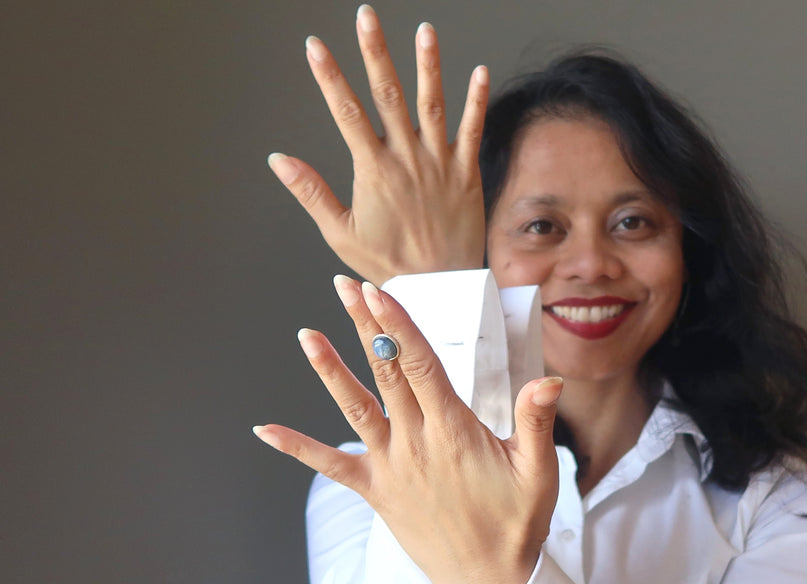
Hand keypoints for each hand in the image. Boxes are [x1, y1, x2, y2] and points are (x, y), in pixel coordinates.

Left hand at [254, 276, 562, 583]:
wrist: (488, 581)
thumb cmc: (516, 523)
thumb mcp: (538, 471)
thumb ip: (536, 421)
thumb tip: (548, 379)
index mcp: (453, 431)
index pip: (420, 364)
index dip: (398, 324)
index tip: (379, 292)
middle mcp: (415, 443)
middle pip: (385, 372)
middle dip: (366, 326)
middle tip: (345, 288)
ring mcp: (391, 467)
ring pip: (354, 409)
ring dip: (330, 371)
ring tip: (306, 335)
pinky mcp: (376, 491)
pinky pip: (330, 465)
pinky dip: (297, 447)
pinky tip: (264, 430)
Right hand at [267, 5, 488, 284]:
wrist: (439, 287)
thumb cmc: (389, 265)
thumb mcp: (340, 233)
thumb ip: (311, 192)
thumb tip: (278, 160)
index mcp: (374, 170)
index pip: (345, 112)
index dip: (328, 76)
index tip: (314, 45)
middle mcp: (407, 159)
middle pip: (387, 95)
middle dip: (375, 52)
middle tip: (366, 16)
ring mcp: (439, 164)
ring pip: (432, 105)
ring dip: (428, 65)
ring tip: (424, 30)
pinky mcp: (466, 174)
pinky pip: (473, 132)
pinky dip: (477, 102)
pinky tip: (481, 72)